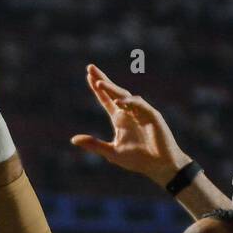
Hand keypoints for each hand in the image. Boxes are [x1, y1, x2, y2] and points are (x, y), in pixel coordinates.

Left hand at [70, 64, 189, 185]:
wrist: (160, 166)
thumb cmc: (138, 160)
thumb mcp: (111, 153)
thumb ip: (94, 145)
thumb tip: (73, 139)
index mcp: (120, 119)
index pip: (106, 100)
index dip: (98, 89)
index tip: (88, 76)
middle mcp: (129, 112)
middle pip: (114, 92)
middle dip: (102, 79)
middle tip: (90, 67)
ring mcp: (141, 112)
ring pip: (125, 96)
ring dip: (112, 89)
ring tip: (98, 83)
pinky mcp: (152, 116)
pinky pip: (139, 105)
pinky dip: (129, 102)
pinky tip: (118, 102)